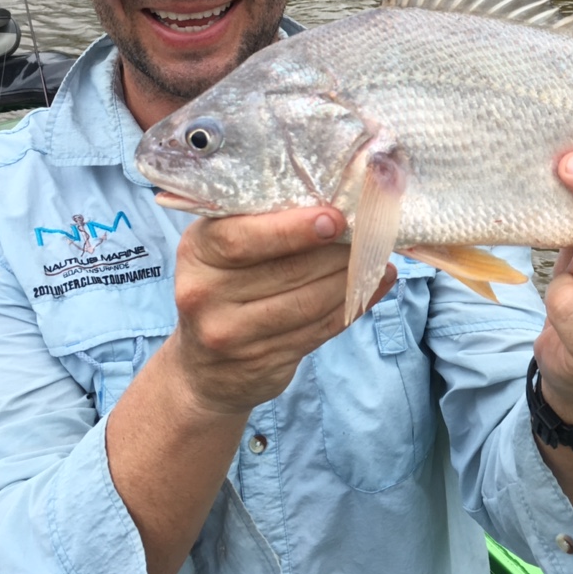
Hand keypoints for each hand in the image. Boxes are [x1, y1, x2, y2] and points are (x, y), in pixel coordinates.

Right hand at [165, 207, 395, 415]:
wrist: (202, 369)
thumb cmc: (223, 289)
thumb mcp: (222, 251)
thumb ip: (264, 227)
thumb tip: (336, 204)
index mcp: (197, 252)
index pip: (241, 239)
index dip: (293, 229)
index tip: (335, 219)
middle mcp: (205, 295)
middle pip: (287, 270)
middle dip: (336, 251)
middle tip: (370, 232)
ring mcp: (231, 334)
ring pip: (309, 302)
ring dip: (350, 278)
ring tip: (376, 257)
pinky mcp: (262, 362)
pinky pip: (318, 330)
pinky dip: (352, 306)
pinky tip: (373, 286)